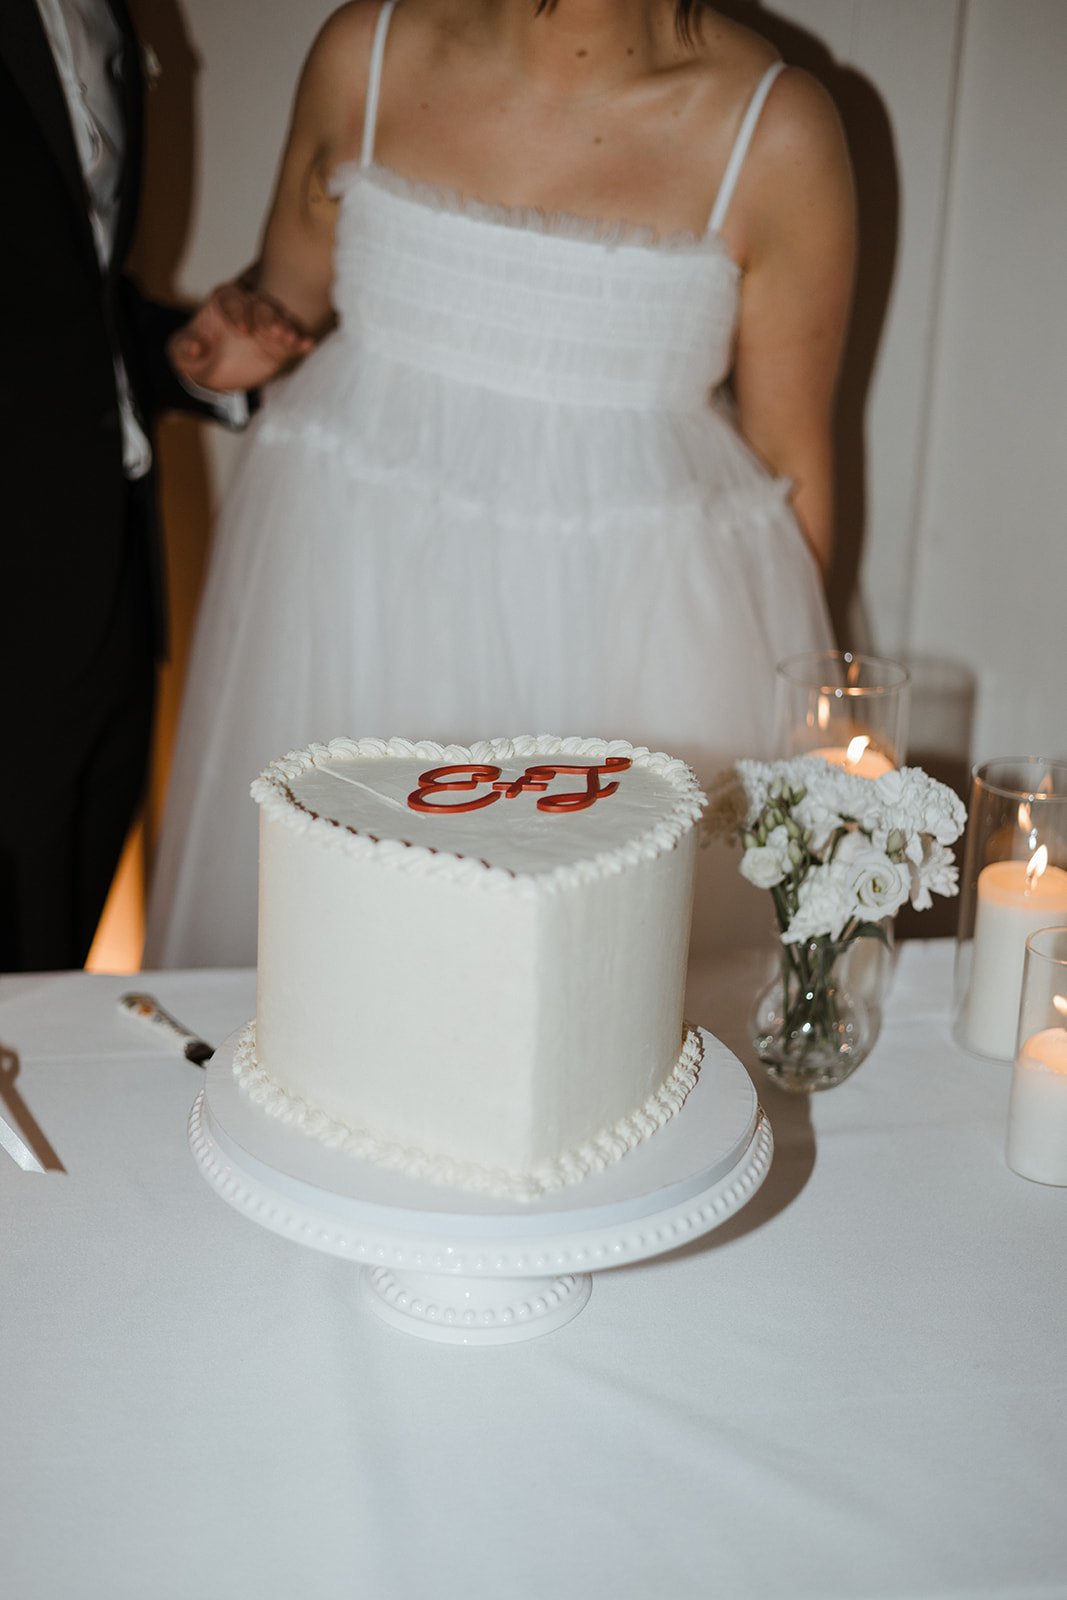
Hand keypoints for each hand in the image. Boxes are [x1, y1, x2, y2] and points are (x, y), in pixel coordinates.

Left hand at [167, 281, 314, 392]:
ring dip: (287, 328)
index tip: (243, 330)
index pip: (232, 299)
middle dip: (269, 316)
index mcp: (223, 302)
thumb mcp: (181, 352)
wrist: (215, 372)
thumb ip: (183, 347)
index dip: (238, 311)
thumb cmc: (197, 355)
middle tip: (275, 331)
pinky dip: (300, 341)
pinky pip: (292, 339)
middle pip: (261, 304)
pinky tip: (307, 345)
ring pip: (280, 319)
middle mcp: (248, 308)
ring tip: (291, 339)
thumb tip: (196, 346)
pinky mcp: (280, 343)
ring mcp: (266, 325)